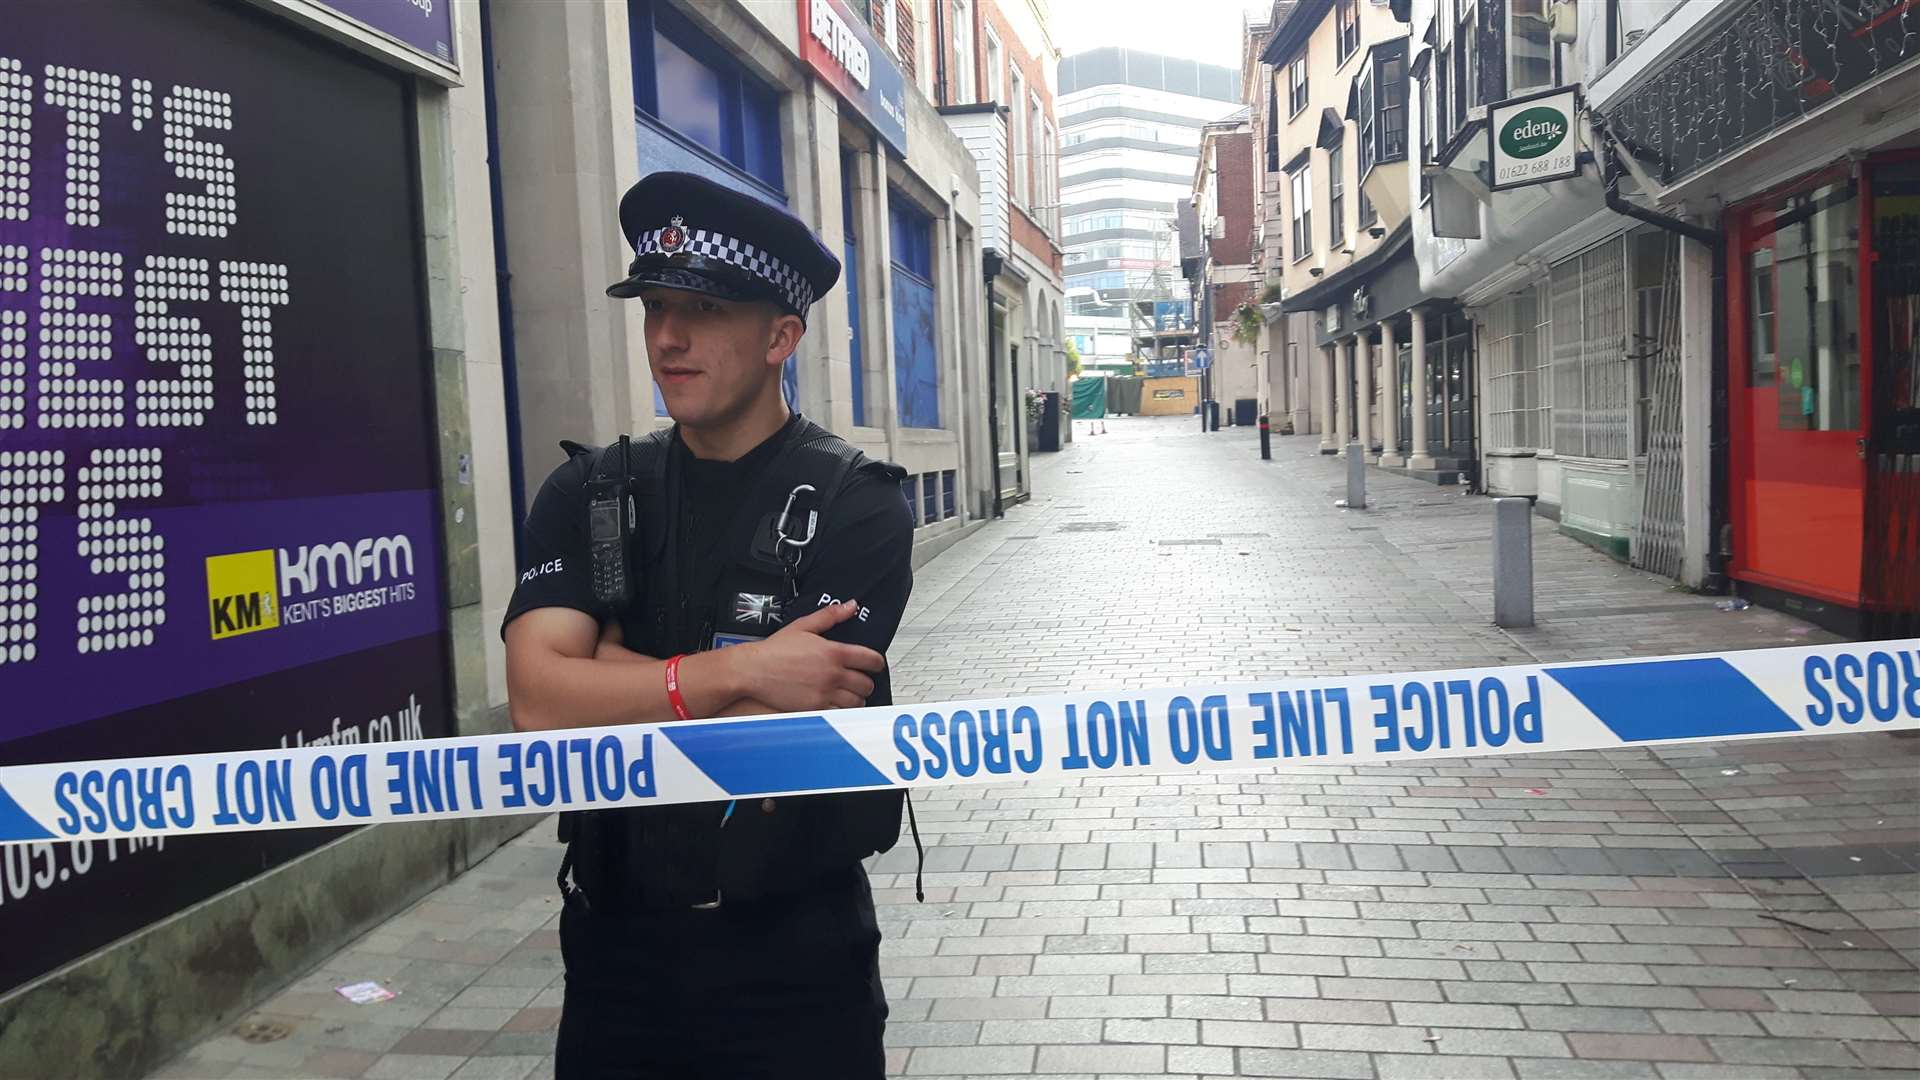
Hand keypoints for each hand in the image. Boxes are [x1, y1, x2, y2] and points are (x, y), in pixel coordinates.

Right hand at [736, 600, 884, 712]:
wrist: (753, 670)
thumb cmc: (775, 650)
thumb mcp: (803, 626)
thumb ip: (830, 616)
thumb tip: (850, 606)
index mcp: (834, 652)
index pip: (871, 659)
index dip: (877, 662)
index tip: (875, 664)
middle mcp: (833, 674)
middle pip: (866, 683)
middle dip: (866, 682)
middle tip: (861, 680)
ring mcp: (825, 693)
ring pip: (856, 701)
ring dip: (857, 698)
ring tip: (851, 694)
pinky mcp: (815, 708)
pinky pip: (840, 713)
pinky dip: (842, 710)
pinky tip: (837, 704)